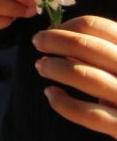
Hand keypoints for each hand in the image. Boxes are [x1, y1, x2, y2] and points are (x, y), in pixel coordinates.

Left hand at [32, 15, 116, 138]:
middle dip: (55, 40)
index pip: (98, 26)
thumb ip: (102, 52)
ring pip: (86, 76)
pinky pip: (89, 114)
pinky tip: (51, 94)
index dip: (68, 25)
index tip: (51, 30)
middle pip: (87, 46)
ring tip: (41, 66)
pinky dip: (64, 103)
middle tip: (37, 41)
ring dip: (55, 67)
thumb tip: (57, 37)